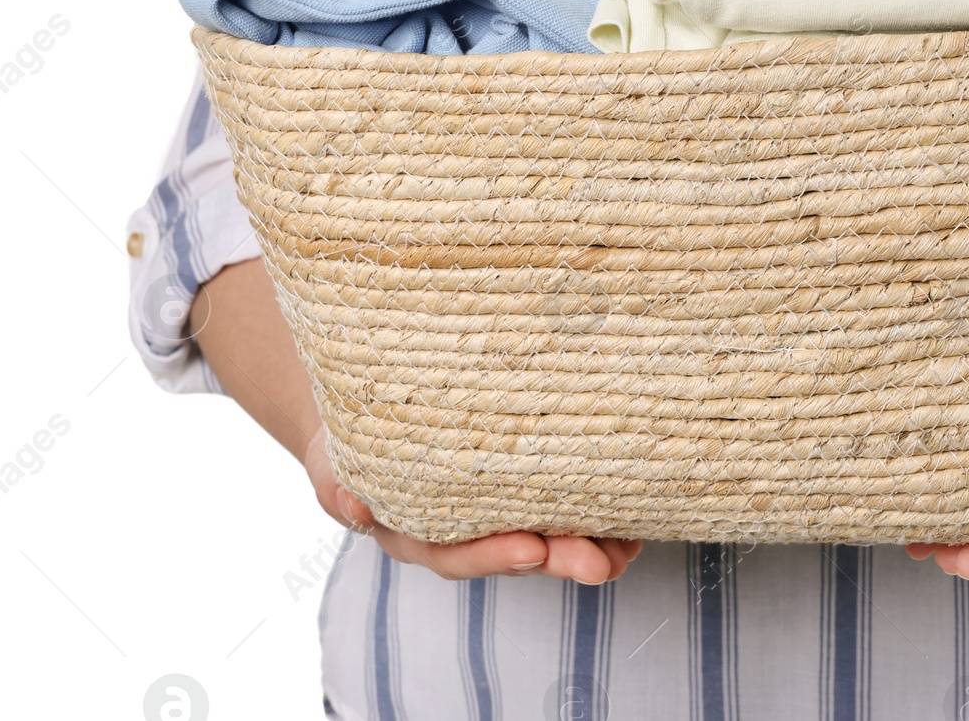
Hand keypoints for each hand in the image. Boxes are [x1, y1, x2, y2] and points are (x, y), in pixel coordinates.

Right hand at [303, 425, 642, 584]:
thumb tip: (354, 509)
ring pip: (546, 534)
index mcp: (416, 531)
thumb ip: (341, 488)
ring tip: (629, 545)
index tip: (531, 550)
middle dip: (560, 558)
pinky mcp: (523, 482)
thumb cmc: (354, 443)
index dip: (492, 555)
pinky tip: (632, 510)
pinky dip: (597, 509)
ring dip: (591, 543)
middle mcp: (463, 530)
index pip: (455, 552)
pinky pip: (562, 501)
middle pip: (515, 551)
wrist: (370, 410)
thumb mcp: (335, 466)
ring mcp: (496, 510)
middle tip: (601, 559)